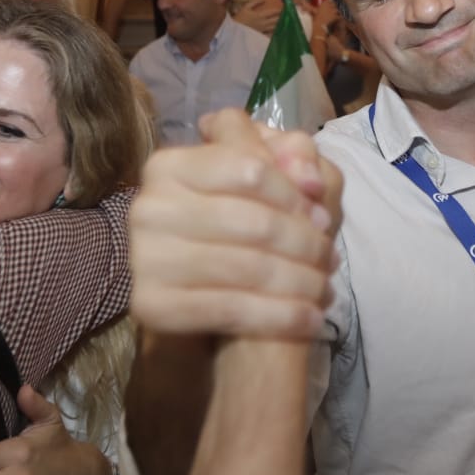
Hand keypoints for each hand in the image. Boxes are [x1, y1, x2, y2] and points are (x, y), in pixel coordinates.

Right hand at [129, 109, 341, 339]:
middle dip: (305, 243)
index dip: (296, 195)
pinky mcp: (151, 305)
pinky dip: (281, 316)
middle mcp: (147, 207)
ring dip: (301, 282)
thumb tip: (309, 179)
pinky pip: (231, 309)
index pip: (251, 170)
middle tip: (330, 258)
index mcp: (169, 164)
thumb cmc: (240, 228)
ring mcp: (144, 257)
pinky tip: (309, 319)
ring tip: (324, 288)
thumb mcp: (268, 179)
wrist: (202, 296)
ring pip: (248, 268)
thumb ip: (293, 155)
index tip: (322, 216)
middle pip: (255, 222)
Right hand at [235, 0, 282, 34]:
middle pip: (277, 20)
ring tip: (286, 21)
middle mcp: (264, 24)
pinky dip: (276, 32)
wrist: (233, 33)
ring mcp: (263, 31)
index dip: (280, 9)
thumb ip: (254, 1)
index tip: (285, 7)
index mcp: (260, 15)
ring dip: (281, 24)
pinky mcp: (261, 36)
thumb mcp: (245, 8)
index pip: (273, 12)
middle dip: (283, 17)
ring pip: (275, 27)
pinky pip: (271, 35)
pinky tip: (279, 31)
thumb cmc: (239, 19)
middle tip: (287, 14)